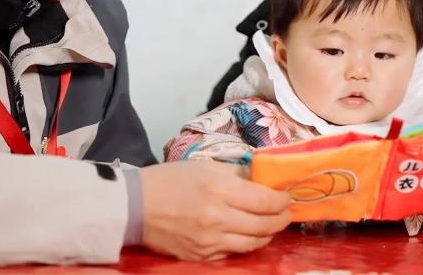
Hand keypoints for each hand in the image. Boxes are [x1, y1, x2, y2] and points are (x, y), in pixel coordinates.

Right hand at [140, 160, 291, 260]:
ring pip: (253, 244)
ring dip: (268, 235)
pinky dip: (246, 244)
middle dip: (281, 219)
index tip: (287, 197)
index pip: (266, 201)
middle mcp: (219, 219)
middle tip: (286, 212)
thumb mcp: (206, 167)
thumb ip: (237, 174)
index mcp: (221, 190)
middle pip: (265, 225)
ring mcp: (210, 241)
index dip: (282, 201)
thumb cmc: (170, 180)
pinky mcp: (202, 255)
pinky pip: (234, 253)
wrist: (135, 206)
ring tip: (272, 225)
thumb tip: (262, 180)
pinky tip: (248, 235)